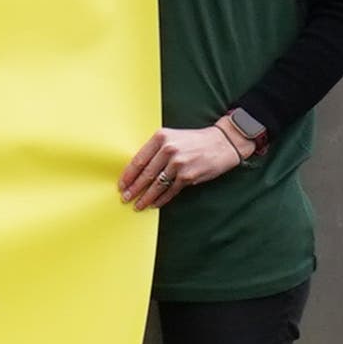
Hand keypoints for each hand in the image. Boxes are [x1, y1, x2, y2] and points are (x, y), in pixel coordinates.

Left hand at [118, 120, 248, 210]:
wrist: (222, 143)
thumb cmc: (193, 141)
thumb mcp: (172, 138)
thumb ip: (155, 150)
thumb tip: (137, 170)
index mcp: (160, 138)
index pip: (138, 159)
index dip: (128, 174)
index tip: (121, 184)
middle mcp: (168, 150)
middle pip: (145, 174)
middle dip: (134, 188)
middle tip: (125, 198)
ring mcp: (179, 164)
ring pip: (157, 184)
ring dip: (145, 197)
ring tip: (137, 205)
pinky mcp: (189, 176)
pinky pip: (171, 190)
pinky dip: (161, 199)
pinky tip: (154, 204)